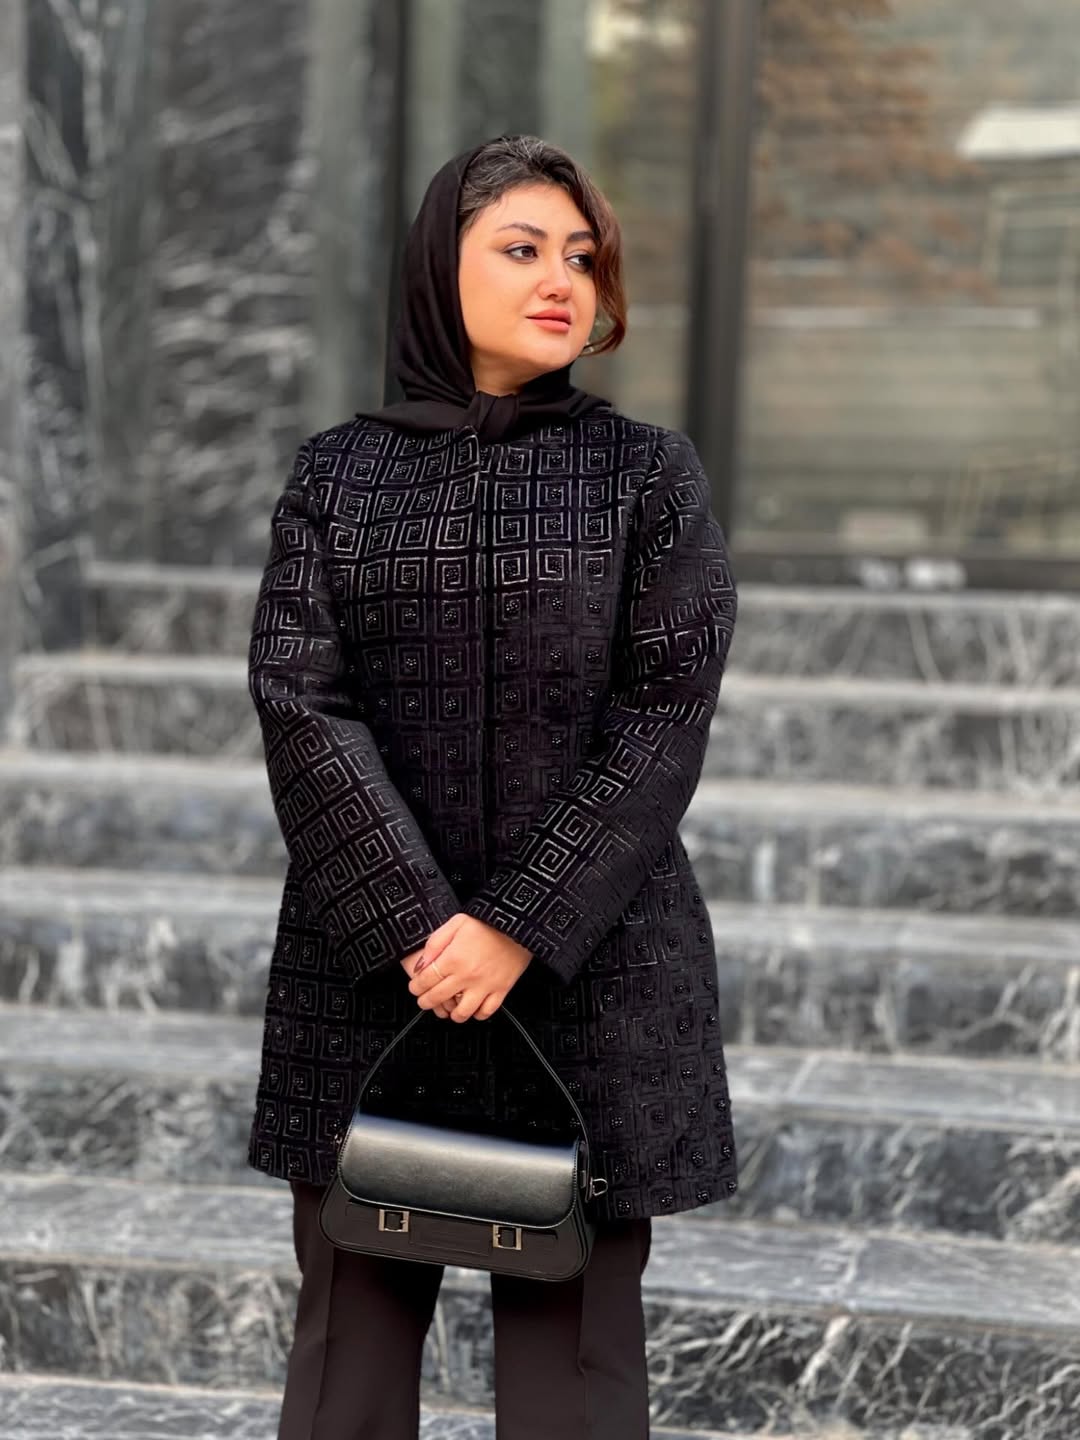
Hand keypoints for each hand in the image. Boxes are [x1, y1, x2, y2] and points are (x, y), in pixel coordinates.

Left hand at [407, 914, 531, 1022]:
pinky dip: (477, 1014)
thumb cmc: (487, 921)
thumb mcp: (455, 923)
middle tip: (424, 1000)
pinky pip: (486, 1011)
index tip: (415, 988)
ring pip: (462, 1012)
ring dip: (451, 1014)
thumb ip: (435, 943)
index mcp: (453, 958)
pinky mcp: (501, 989)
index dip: (416, 988)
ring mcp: (485, 985)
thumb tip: (421, 964)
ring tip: (448, 1009)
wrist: (518, 923)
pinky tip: (472, 1008)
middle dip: (425, 1002)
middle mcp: (467, 976)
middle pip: (438, 998)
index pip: (426, 981)